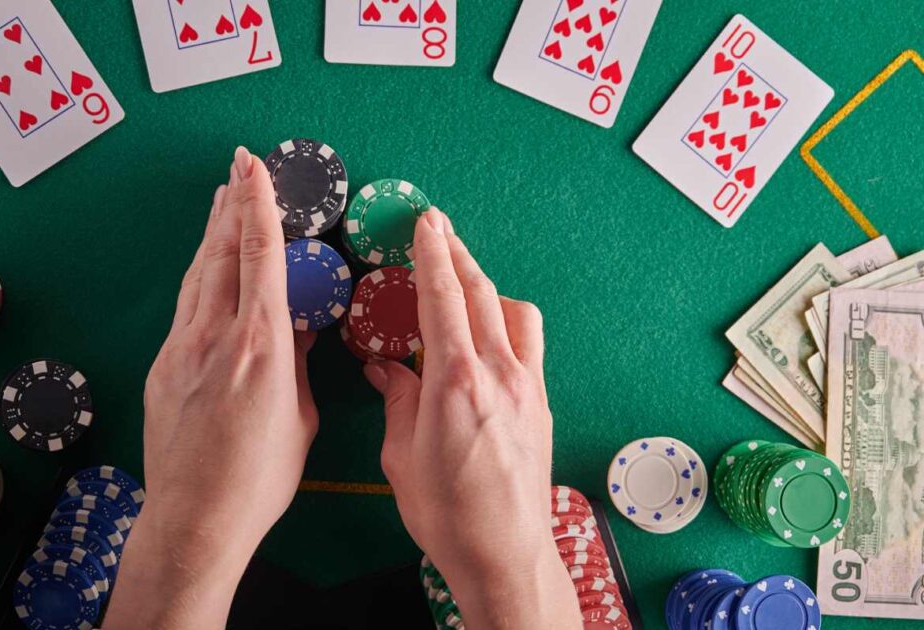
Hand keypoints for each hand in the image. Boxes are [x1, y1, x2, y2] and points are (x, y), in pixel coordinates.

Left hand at [104, 148, 317, 628]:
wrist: (194, 519)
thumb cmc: (260, 479)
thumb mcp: (299, 417)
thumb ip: (300, 364)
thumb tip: (303, 326)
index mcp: (260, 347)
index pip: (260, 258)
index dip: (258, 206)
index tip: (256, 167)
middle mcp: (215, 337)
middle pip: (222, 253)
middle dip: (232, 203)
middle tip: (240, 165)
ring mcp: (182, 349)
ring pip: (198, 274)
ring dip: (212, 232)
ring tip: (222, 198)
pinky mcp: (163, 366)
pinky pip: (186, 306)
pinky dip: (201, 274)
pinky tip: (209, 268)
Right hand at [365, 209, 580, 628]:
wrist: (503, 553)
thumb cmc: (446, 512)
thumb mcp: (401, 455)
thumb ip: (397, 398)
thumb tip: (384, 366)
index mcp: (456, 383)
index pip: (443, 299)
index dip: (433, 254)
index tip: (426, 222)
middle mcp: (499, 374)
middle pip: (480, 292)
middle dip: (458, 252)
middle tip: (438, 226)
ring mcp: (527, 386)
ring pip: (512, 311)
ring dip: (486, 284)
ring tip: (462, 277)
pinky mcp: (541, 402)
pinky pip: (529, 342)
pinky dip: (508, 319)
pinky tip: (490, 328)